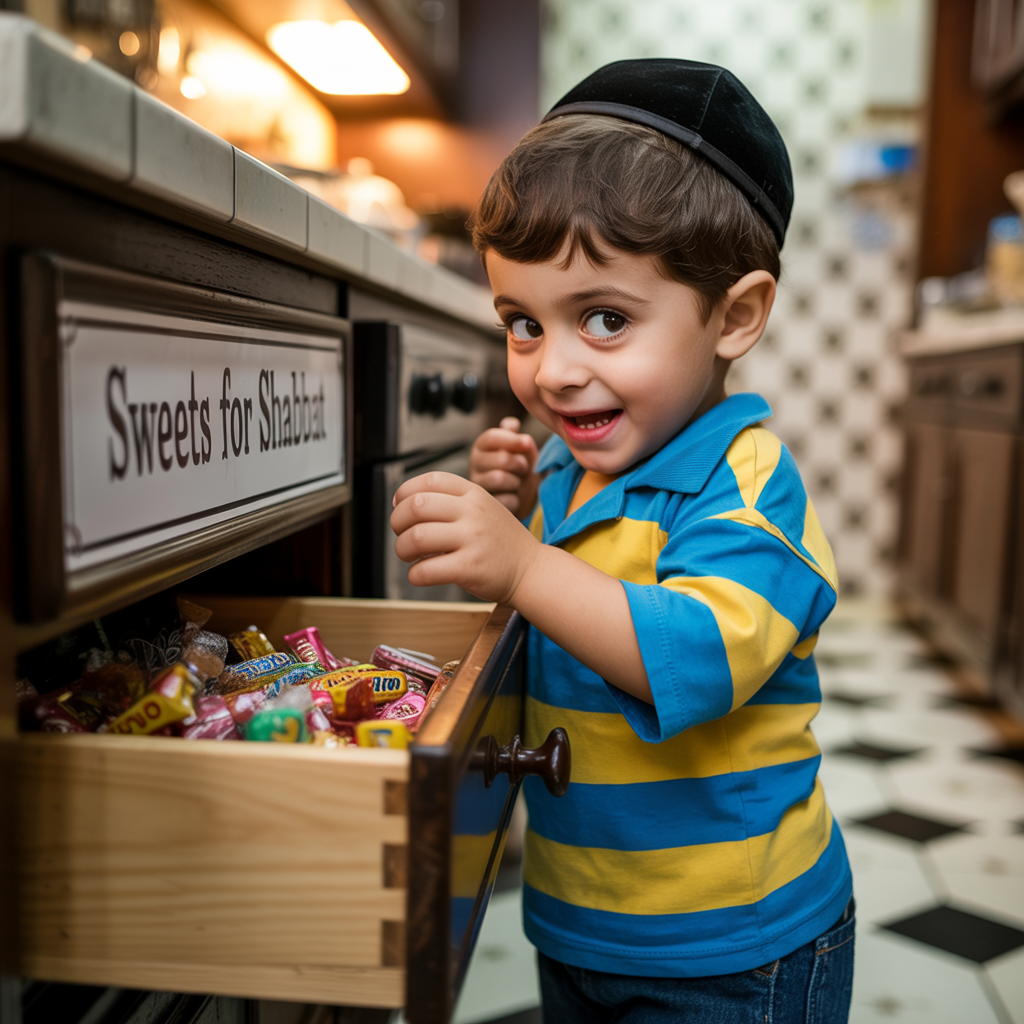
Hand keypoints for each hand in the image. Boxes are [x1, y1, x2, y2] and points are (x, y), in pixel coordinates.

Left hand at [391, 472, 539, 602]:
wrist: (531, 569)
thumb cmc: (499, 540)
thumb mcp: (483, 507)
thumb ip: (450, 501)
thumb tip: (402, 502)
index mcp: (474, 493)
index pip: (430, 480)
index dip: (405, 492)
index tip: (400, 506)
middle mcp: (473, 512)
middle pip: (416, 506)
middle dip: (397, 522)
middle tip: (401, 534)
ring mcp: (473, 539)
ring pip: (416, 537)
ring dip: (402, 548)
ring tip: (408, 554)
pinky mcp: (470, 567)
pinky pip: (426, 570)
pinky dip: (414, 574)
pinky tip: (421, 573)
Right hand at [470, 417, 539, 515]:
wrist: (522, 496)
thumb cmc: (520, 467)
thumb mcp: (521, 448)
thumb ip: (515, 435)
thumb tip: (512, 424)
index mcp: (481, 447)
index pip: (491, 437)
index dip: (512, 439)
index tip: (527, 443)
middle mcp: (475, 464)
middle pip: (502, 458)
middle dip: (520, 463)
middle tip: (523, 468)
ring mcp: (477, 486)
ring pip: (500, 478)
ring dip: (517, 481)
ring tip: (517, 482)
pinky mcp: (483, 507)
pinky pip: (505, 500)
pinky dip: (516, 499)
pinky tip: (513, 497)